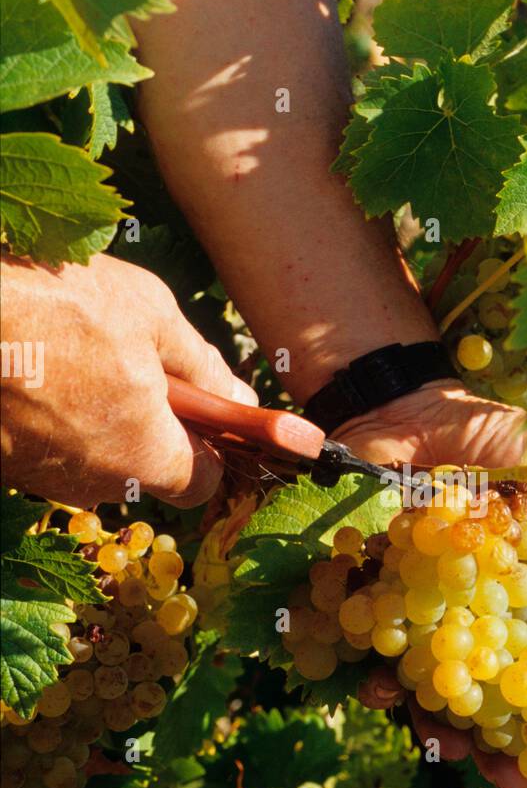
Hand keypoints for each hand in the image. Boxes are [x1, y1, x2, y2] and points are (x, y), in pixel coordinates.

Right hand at [1, 253, 256, 507]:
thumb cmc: (53, 302)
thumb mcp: (150, 314)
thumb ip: (203, 364)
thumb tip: (241, 397)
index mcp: (147, 457)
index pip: (202, 483)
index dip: (209, 445)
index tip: (203, 407)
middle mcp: (95, 484)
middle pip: (144, 467)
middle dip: (147, 421)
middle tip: (126, 357)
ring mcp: (41, 479)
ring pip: (92, 455)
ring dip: (94, 413)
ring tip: (70, 351)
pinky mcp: (4, 464)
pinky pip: (45, 445)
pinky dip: (48, 412)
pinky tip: (35, 364)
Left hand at [348, 381, 526, 787]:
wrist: (405, 406)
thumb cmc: (495, 437)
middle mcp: (486, 620)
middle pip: (501, 701)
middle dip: (506, 747)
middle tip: (510, 780)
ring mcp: (432, 619)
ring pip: (441, 694)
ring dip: (444, 728)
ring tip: (450, 744)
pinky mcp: (380, 606)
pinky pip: (381, 659)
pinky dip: (382, 680)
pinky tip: (387, 691)